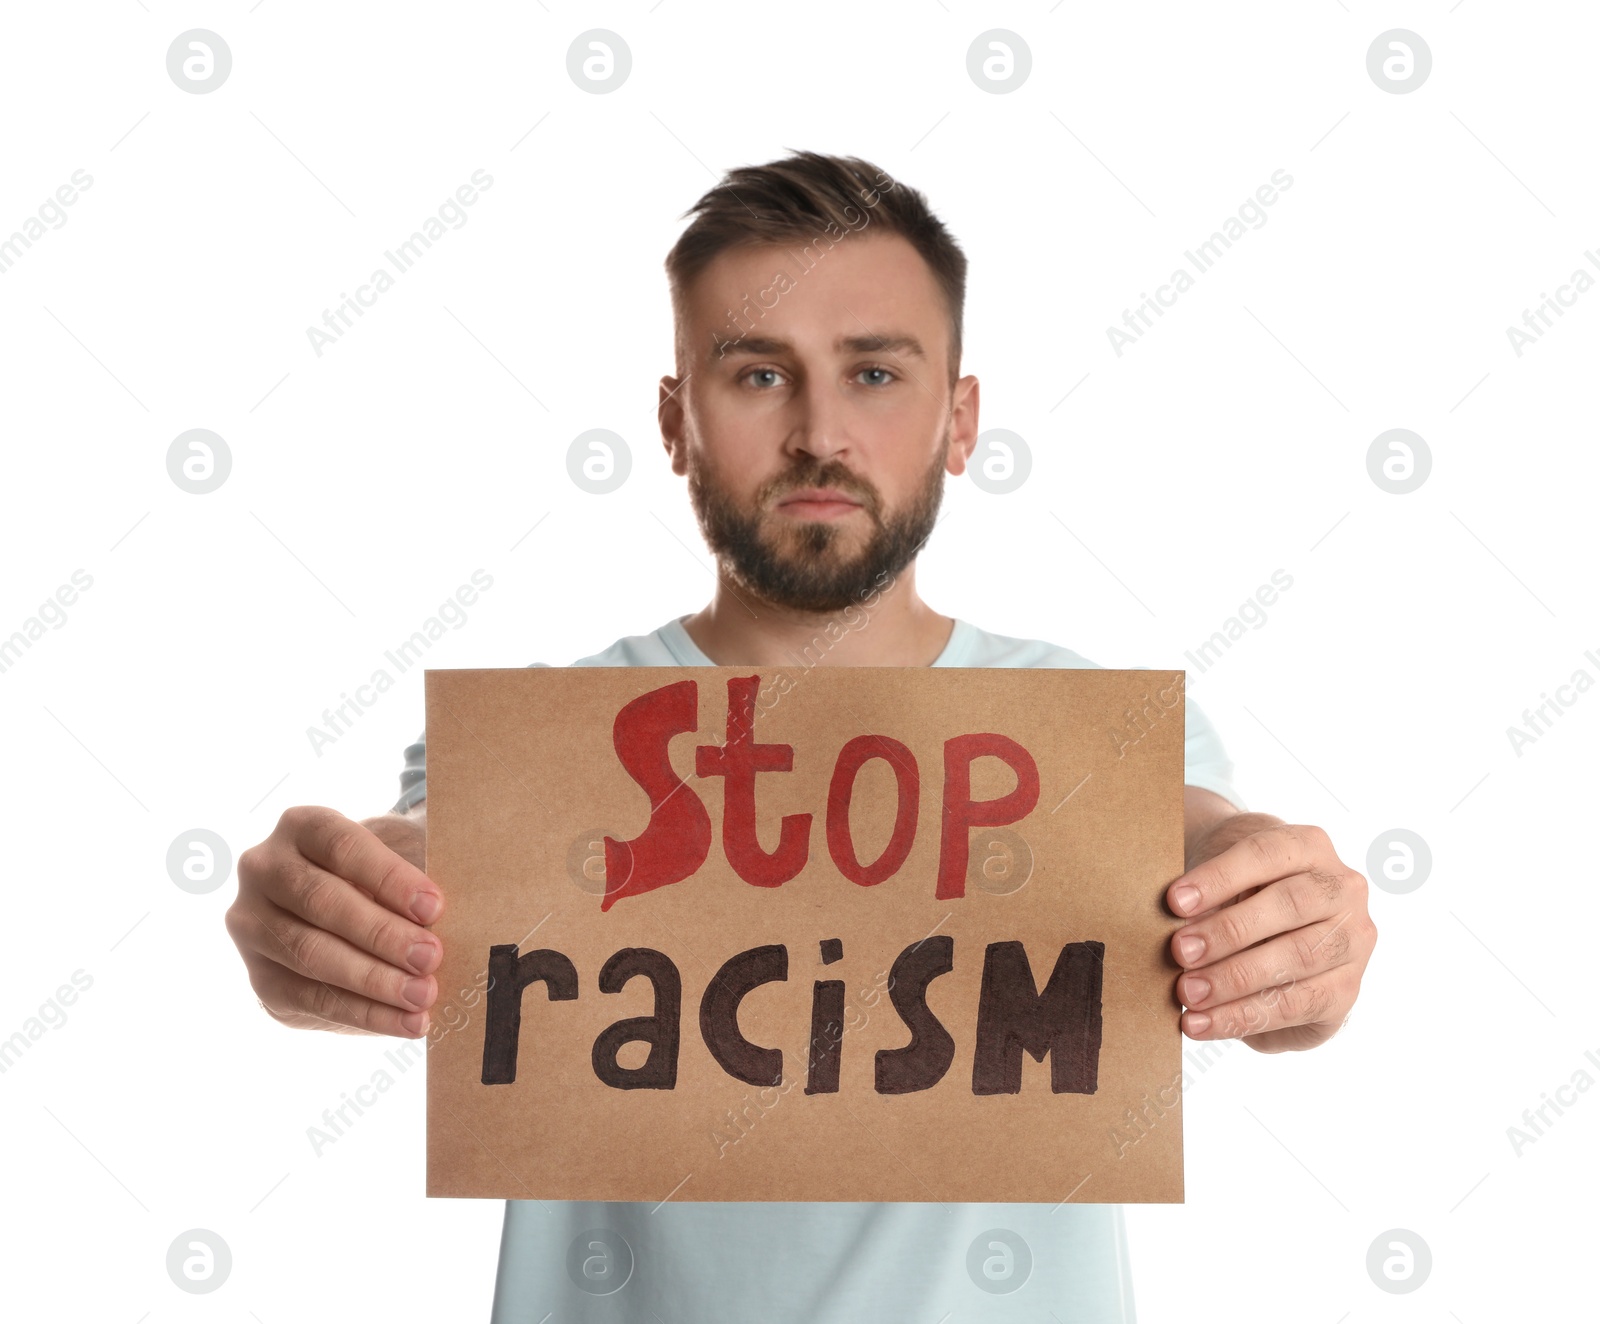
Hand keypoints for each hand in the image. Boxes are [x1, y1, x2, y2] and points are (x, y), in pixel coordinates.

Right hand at [225, 806, 443, 1037]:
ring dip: (373, 980)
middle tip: (431, 957)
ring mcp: (252, 925)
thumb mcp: (403, 851)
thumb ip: (420, 868)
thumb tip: (452, 910)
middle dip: (381, 935)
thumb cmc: (388, 870)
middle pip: (321, 902)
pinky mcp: (259, 976)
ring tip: (424, 996)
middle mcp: (264, 870)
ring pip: (310, 954)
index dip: (389, 878)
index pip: (343, 847)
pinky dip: (364, 1014)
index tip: (434, 907)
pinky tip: (406, 1021)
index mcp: (301, 826)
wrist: (353, 899)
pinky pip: (309, 1000)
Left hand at [1165, 820, 1376, 1052]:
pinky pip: (1296, 1006)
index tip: (1174, 901)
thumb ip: (1204, 900)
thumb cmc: (1236, 891)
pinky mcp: (1346, 990)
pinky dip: (1241, 1017)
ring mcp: (1353, 941)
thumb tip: (1174, 935)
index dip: (1220, 877)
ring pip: (1297, 959)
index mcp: (1309, 846)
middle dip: (1228, 931)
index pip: (1266, 853)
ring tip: (1187, 993)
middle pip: (1289, 905)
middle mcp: (1343, 889)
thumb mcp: (1221, 881)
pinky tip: (1200, 1023)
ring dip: (1234, 979)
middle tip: (1179, 951)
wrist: (1268, 927)